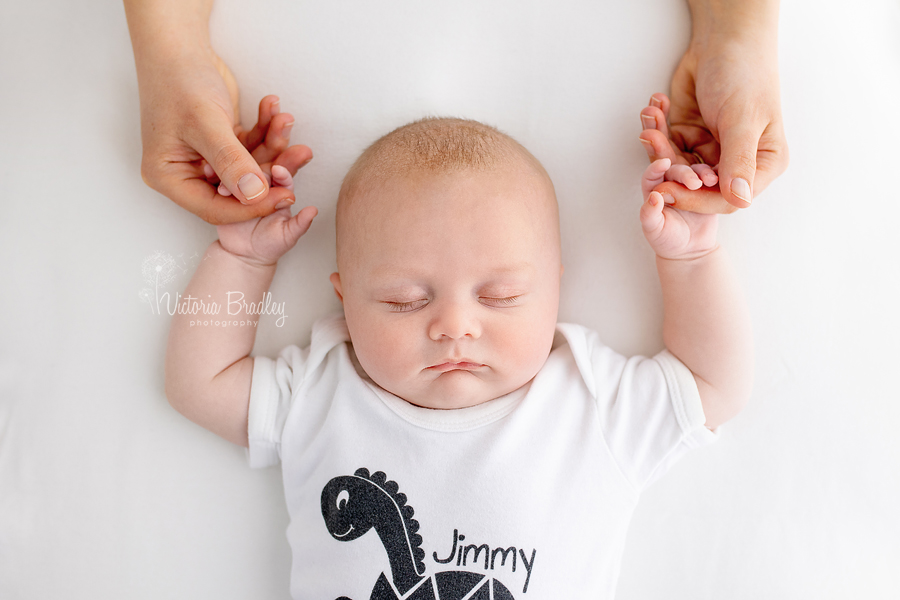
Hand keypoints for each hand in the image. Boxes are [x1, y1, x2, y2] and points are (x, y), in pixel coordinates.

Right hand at [137, 46, 311, 223]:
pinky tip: (275, 110)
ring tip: (287, 121)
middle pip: (237, 190)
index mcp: (169, 177)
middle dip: (271, 172)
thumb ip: (231, 161)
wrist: (178, 46)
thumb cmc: (178, 80)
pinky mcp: (223, 145)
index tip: (285, 196)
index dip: (251, 207)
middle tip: (300, 155)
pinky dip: (266, 131)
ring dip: (273, 146)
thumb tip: (256, 196)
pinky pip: (251, 148)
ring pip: (250, 168)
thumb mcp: (205, 123)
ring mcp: (206, 160)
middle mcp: (187, 173)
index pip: (214, 208)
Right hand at [217, 165, 317, 266]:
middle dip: (252, 163)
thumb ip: (300, 224)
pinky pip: (219, 180)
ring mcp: (241, 186)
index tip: (277, 169)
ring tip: (224, 175)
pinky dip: (213, 174)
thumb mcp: (287, 236)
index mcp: (280, 191)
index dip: (281, 172)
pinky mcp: (224, 190)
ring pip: (238, 171)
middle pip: (258, 168)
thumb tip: (313, 211)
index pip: (282, 177)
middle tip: (245, 162)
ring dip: (230, 168)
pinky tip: (207, 170)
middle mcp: (261, 184)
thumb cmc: (271, 244)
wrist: (245, 255)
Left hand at [638, 40, 787, 210]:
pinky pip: (667, 145)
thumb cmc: (744, 75)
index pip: (728, 198)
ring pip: (678, 166)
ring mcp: (711, 148)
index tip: (670, 195)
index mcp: (763, 162)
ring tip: (651, 125)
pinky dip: (657, 130)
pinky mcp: (689, 135)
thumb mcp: (743, 120)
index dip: (698, 201)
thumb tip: (740, 201)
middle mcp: (737, 161)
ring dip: (660, 149)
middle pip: (699, 187)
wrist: (724, 40)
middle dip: (673, 174)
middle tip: (652, 166)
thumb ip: (739, 161)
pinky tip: (654, 108)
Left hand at [640, 159, 718, 259]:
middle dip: (685, 173)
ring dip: (703, 173)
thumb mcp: (654, 229)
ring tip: (710, 181)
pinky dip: (717, 177)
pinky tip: (721, 180)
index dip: (656, 167)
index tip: (664, 163)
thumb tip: (653, 196)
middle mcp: (671, 183)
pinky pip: (713, 179)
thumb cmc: (666, 239)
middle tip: (694, 183)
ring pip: (695, 171)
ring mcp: (690, 185)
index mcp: (655, 189)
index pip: (652, 174)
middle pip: (676, 169)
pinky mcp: (708, 189)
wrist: (690, 250)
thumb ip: (649, 214)